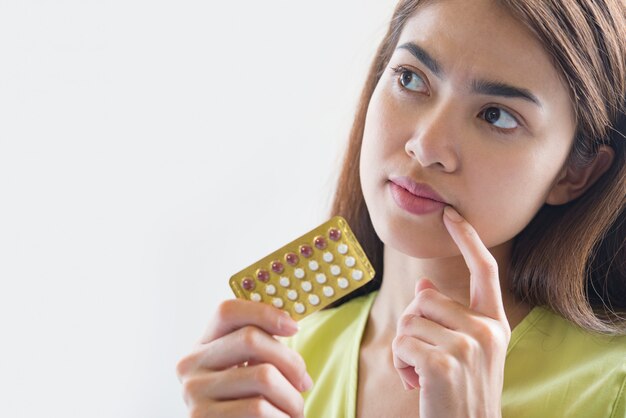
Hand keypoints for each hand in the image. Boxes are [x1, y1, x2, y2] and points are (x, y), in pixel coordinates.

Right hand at [176, 299, 312, 417]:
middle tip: (304, 383)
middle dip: (290, 361)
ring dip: (292, 397)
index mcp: (202, 346)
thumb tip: (291, 327)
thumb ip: (259, 349)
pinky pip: (258, 408)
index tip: (294, 326)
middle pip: (251, 339)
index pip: (227, 311)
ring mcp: (194, 392)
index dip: (263, 312)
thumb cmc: (244, 408)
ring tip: (295, 410)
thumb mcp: (245, 373)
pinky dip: (281, 417)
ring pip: (263, 376)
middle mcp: (190, 365)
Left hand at [392, 206, 510, 417]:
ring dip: (405, 347)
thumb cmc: (461, 391)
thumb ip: (449, 316)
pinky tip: (416, 383)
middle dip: (412, 325)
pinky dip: (400, 363)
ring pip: (409, 320)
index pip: (485, 270)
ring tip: (422, 372)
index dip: (467, 239)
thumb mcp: (464, 350)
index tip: (452, 215)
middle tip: (424, 356)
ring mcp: (467, 346)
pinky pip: (401, 343)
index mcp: (495, 323)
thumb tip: (424, 287)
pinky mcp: (443, 362)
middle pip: (426, 299)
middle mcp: (487, 331)